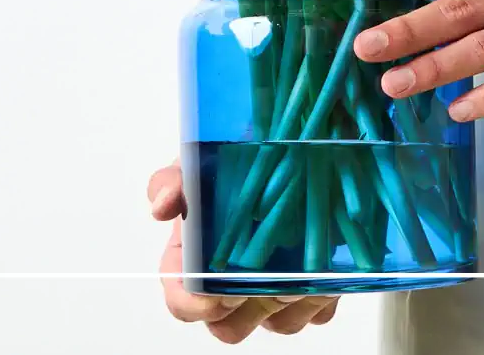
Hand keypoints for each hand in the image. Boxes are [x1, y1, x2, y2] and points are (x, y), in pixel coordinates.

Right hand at [148, 162, 338, 342]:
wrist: (302, 156)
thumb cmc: (242, 164)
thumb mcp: (204, 163)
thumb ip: (175, 181)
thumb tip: (161, 206)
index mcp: (199, 261)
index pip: (183, 302)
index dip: (193, 304)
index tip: (212, 289)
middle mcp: (235, 285)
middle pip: (228, 327)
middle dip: (243, 308)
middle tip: (256, 277)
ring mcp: (275, 293)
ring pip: (278, 324)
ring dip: (287, 297)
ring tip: (297, 262)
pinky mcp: (315, 292)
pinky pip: (317, 312)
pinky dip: (322, 291)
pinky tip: (322, 262)